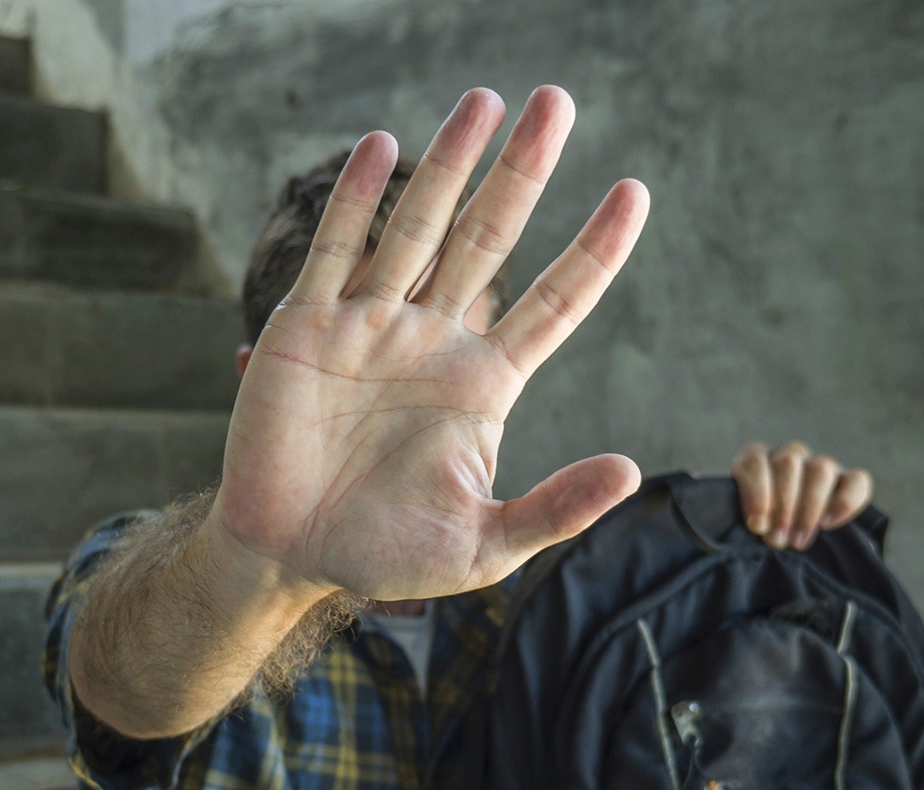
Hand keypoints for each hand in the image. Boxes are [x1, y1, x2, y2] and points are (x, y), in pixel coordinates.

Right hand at [214, 86, 650, 603]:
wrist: (290, 555)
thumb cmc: (387, 554)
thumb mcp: (484, 547)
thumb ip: (554, 510)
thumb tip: (633, 472)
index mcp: (484, 384)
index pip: (555, 302)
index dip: (594, 250)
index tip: (633, 192)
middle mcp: (435, 340)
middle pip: (491, 238)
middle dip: (523, 172)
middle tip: (557, 100)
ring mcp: (373, 325)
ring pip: (420, 228)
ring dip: (450, 164)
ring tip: (484, 100)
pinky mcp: (309, 327)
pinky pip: (339, 250)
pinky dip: (357, 199)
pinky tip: (382, 145)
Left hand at [731, 442, 873, 550]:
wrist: (784, 547)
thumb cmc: (759, 536)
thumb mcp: (744, 526)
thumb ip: (749, 519)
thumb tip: (758, 524)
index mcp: (755, 462)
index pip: (754, 461)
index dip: (756, 491)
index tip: (756, 525)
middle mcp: (788, 458)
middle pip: (788, 463)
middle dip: (783, 506)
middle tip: (778, 540)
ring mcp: (818, 467)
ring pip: (820, 469)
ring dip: (809, 508)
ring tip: (798, 541)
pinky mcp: (846, 482)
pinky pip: (857, 480)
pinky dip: (846, 502)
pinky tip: (829, 524)